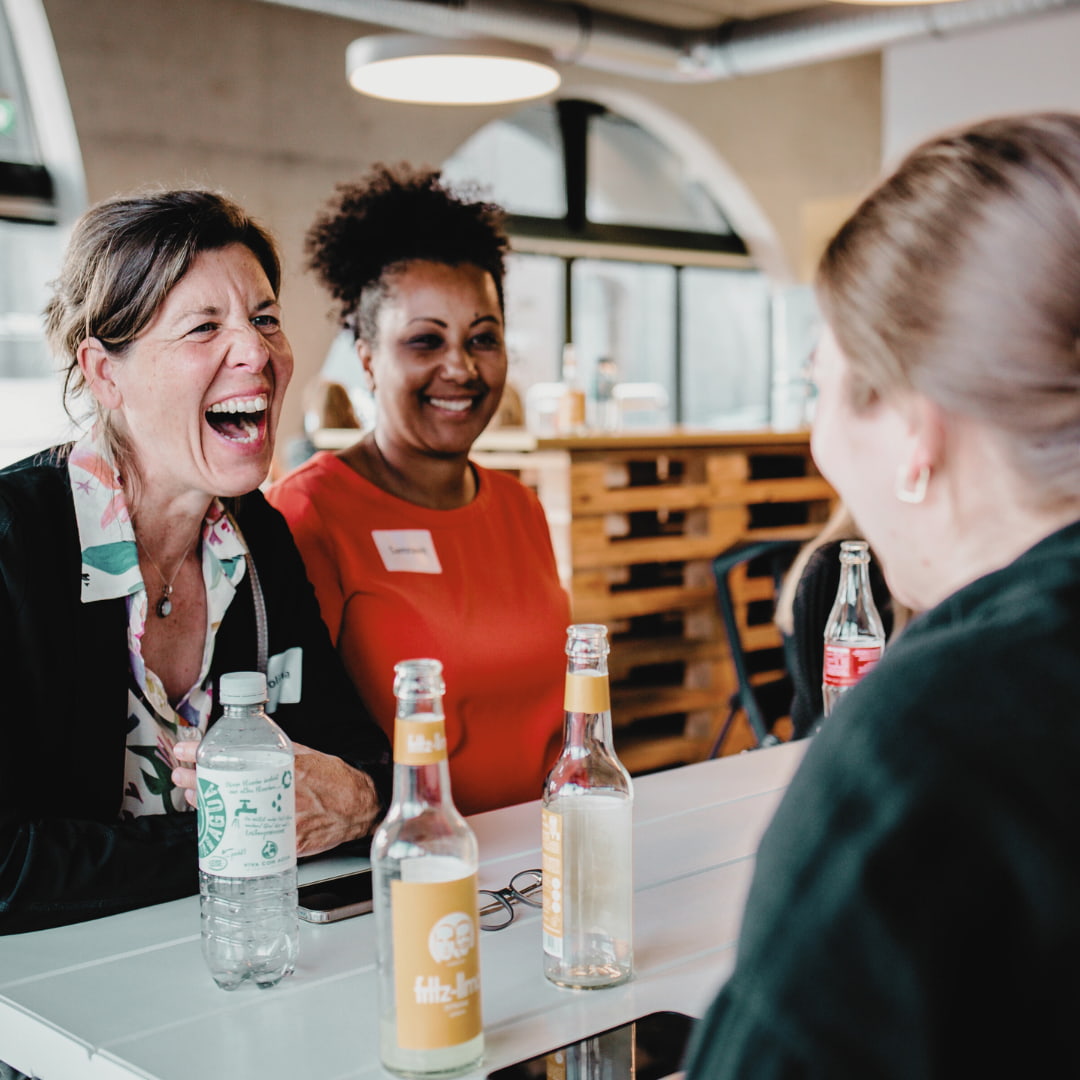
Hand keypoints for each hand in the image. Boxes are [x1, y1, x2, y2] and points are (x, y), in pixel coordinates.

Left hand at [171, 740, 379, 855]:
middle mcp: (283, 794)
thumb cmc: (336, 779)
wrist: (359, 806)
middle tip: (183, 776)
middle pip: (229, 789)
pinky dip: (234, 831)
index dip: (205, 754)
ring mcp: (282, 821)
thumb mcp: (308, 754)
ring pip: (235, 815)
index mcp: (287, 768)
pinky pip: (253, 838)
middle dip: (199, 782)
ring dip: (210, 806)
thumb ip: (280, 748)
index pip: (236, 757)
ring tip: (196, 796)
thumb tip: (254, 736)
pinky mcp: (286, 842)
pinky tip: (221, 824)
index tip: (186, 751)